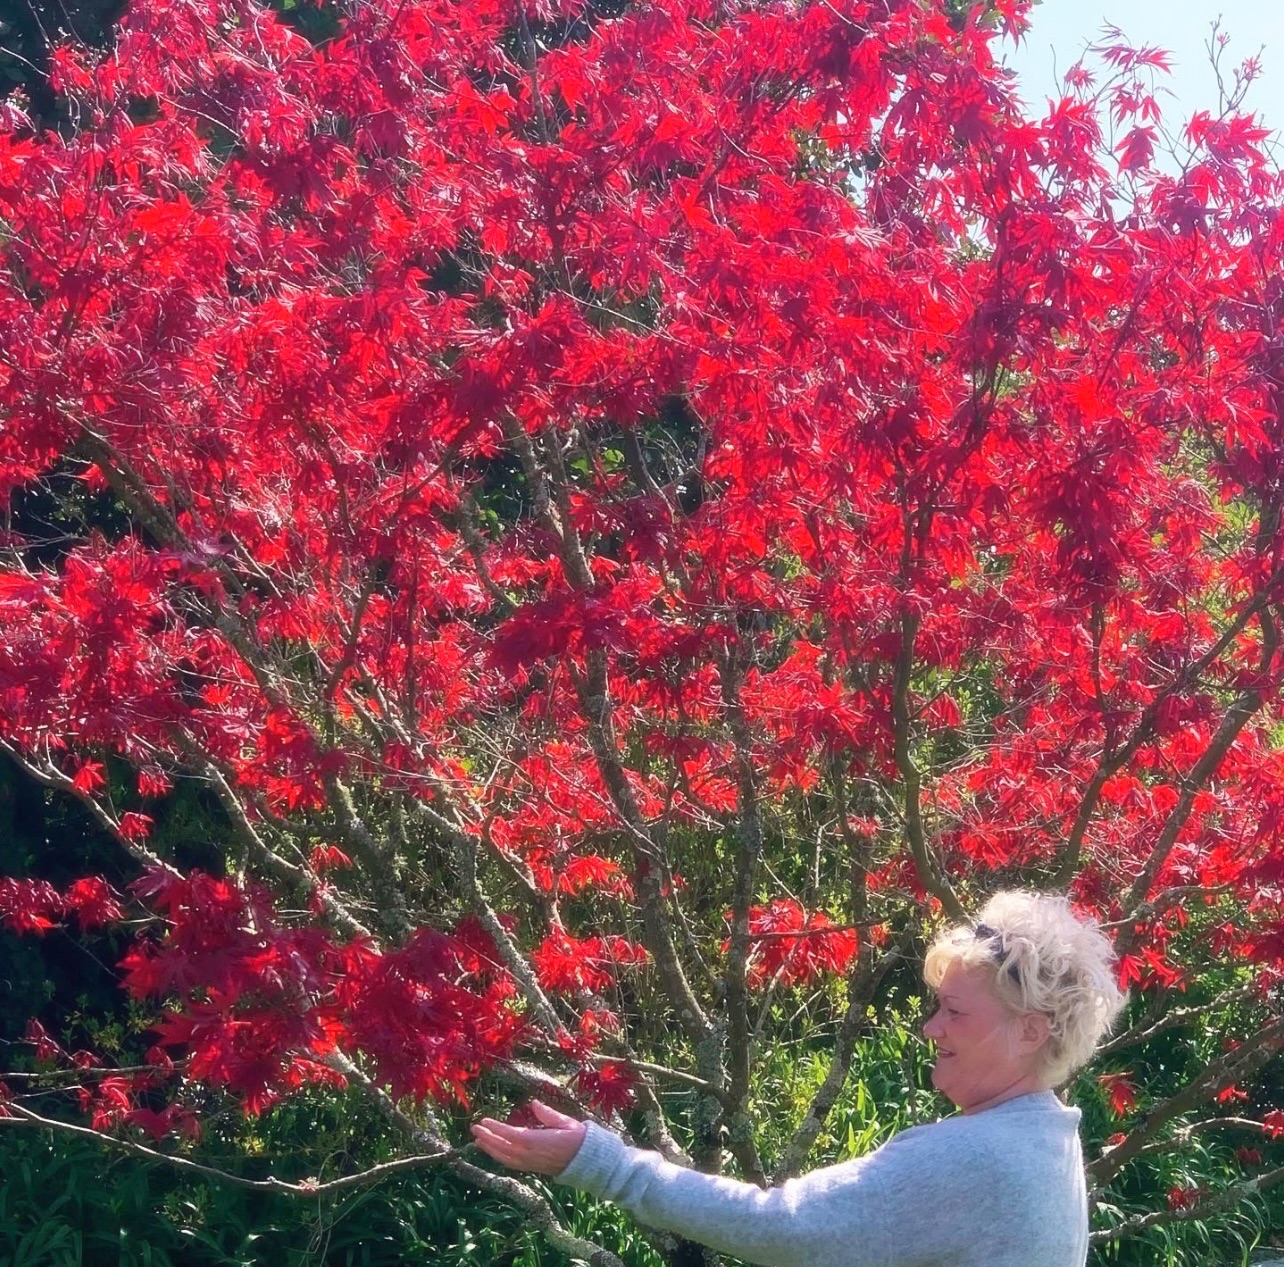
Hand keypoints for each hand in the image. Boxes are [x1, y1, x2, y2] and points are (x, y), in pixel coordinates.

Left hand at [470, 1099, 586, 1174]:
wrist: (586, 1161)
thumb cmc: (577, 1138)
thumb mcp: (566, 1122)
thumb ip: (548, 1114)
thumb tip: (534, 1103)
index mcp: (538, 1142)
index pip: (512, 1135)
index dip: (496, 1129)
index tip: (484, 1121)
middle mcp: (530, 1155)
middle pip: (503, 1148)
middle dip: (487, 1138)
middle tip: (474, 1128)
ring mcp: (530, 1163)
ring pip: (505, 1158)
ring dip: (490, 1149)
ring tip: (478, 1140)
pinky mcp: (531, 1168)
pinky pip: (511, 1163)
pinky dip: (499, 1157)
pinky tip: (493, 1151)